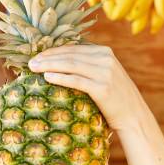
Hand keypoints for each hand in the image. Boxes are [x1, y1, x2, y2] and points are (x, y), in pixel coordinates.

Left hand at [28, 45, 146, 131]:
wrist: (133, 116)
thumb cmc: (113, 98)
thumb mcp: (104, 75)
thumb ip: (88, 66)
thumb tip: (59, 64)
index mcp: (104, 52)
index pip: (73, 48)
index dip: (53, 51)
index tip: (37, 55)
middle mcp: (106, 59)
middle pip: (70, 55)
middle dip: (48, 57)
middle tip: (30, 62)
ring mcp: (105, 72)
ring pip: (71, 65)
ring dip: (50, 65)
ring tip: (34, 68)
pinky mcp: (103, 87)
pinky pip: (77, 80)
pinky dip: (60, 77)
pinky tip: (47, 77)